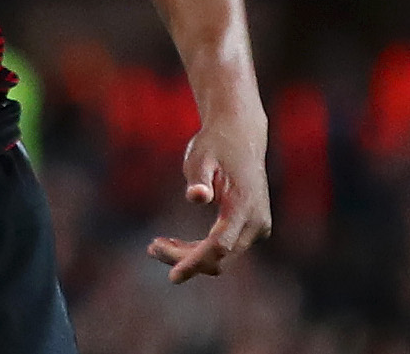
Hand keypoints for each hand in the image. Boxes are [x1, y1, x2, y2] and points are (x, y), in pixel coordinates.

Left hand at [146, 116, 270, 282]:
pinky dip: (201, 249)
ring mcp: (258, 226)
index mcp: (243, 206)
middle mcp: (256, 221)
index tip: (173, 276)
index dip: (195, 263)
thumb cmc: (215, 144)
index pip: (219, 246)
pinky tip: (174, 243)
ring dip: (190, 256)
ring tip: (155, 246)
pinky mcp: (253, 227)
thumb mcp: (200, 156)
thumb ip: (198, 178)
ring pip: (222, 256)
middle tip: (151, 248)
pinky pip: (226, 247)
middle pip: (219, 256)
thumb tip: (196, 197)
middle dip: (185, 259)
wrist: (241, 134)